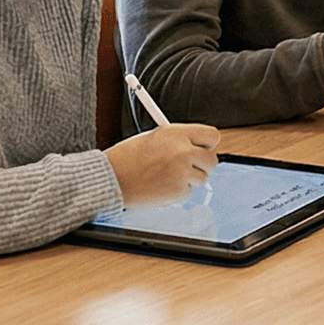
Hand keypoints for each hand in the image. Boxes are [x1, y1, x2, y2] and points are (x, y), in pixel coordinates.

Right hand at [105, 121, 220, 206]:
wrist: (111, 178)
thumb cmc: (127, 157)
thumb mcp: (154, 137)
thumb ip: (179, 139)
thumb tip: (197, 145)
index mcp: (177, 133)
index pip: (212, 136)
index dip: (209, 144)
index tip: (204, 148)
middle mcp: (183, 151)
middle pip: (212, 160)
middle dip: (202, 164)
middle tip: (188, 166)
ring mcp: (182, 172)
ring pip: (203, 178)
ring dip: (190, 179)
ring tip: (167, 175)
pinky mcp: (178, 191)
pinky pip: (189, 191)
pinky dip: (178, 191)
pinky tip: (161, 185)